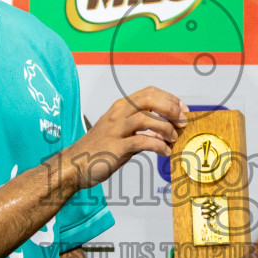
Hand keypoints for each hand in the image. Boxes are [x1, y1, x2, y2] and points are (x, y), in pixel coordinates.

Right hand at [64, 87, 186, 190]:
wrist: (74, 165)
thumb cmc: (98, 150)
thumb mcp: (121, 134)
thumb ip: (141, 131)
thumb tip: (163, 131)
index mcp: (120, 107)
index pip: (149, 92)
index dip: (169, 99)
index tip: (183, 110)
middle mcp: (118, 114)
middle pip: (150, 99)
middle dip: (171, 109)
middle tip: (183, 121)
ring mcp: (116, 129)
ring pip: (147, 119)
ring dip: (166, 128)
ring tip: (173, 139)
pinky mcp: (116, 146)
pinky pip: (143, 142)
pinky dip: (158, 146)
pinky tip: (164, 152)